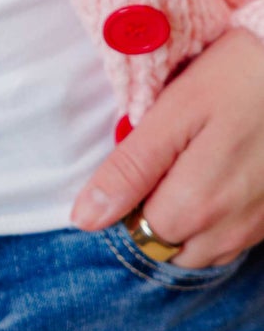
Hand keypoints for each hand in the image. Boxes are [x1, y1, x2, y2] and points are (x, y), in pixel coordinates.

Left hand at [71, 26, 263, 266]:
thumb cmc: (237, 78)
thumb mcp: (175, 111)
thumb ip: (130, 169)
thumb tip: (84, 218)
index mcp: (195, 204)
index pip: (137, 234)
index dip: (127, 201)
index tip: (140, 161)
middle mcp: (229, 229)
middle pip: (169, 248)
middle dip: (156, 215)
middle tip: (167, 160)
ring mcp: (257, 227)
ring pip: (203, 251)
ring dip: (187, 223)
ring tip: (192, 167)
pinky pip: (233, 240)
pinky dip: (217, 221)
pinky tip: (219, 177)